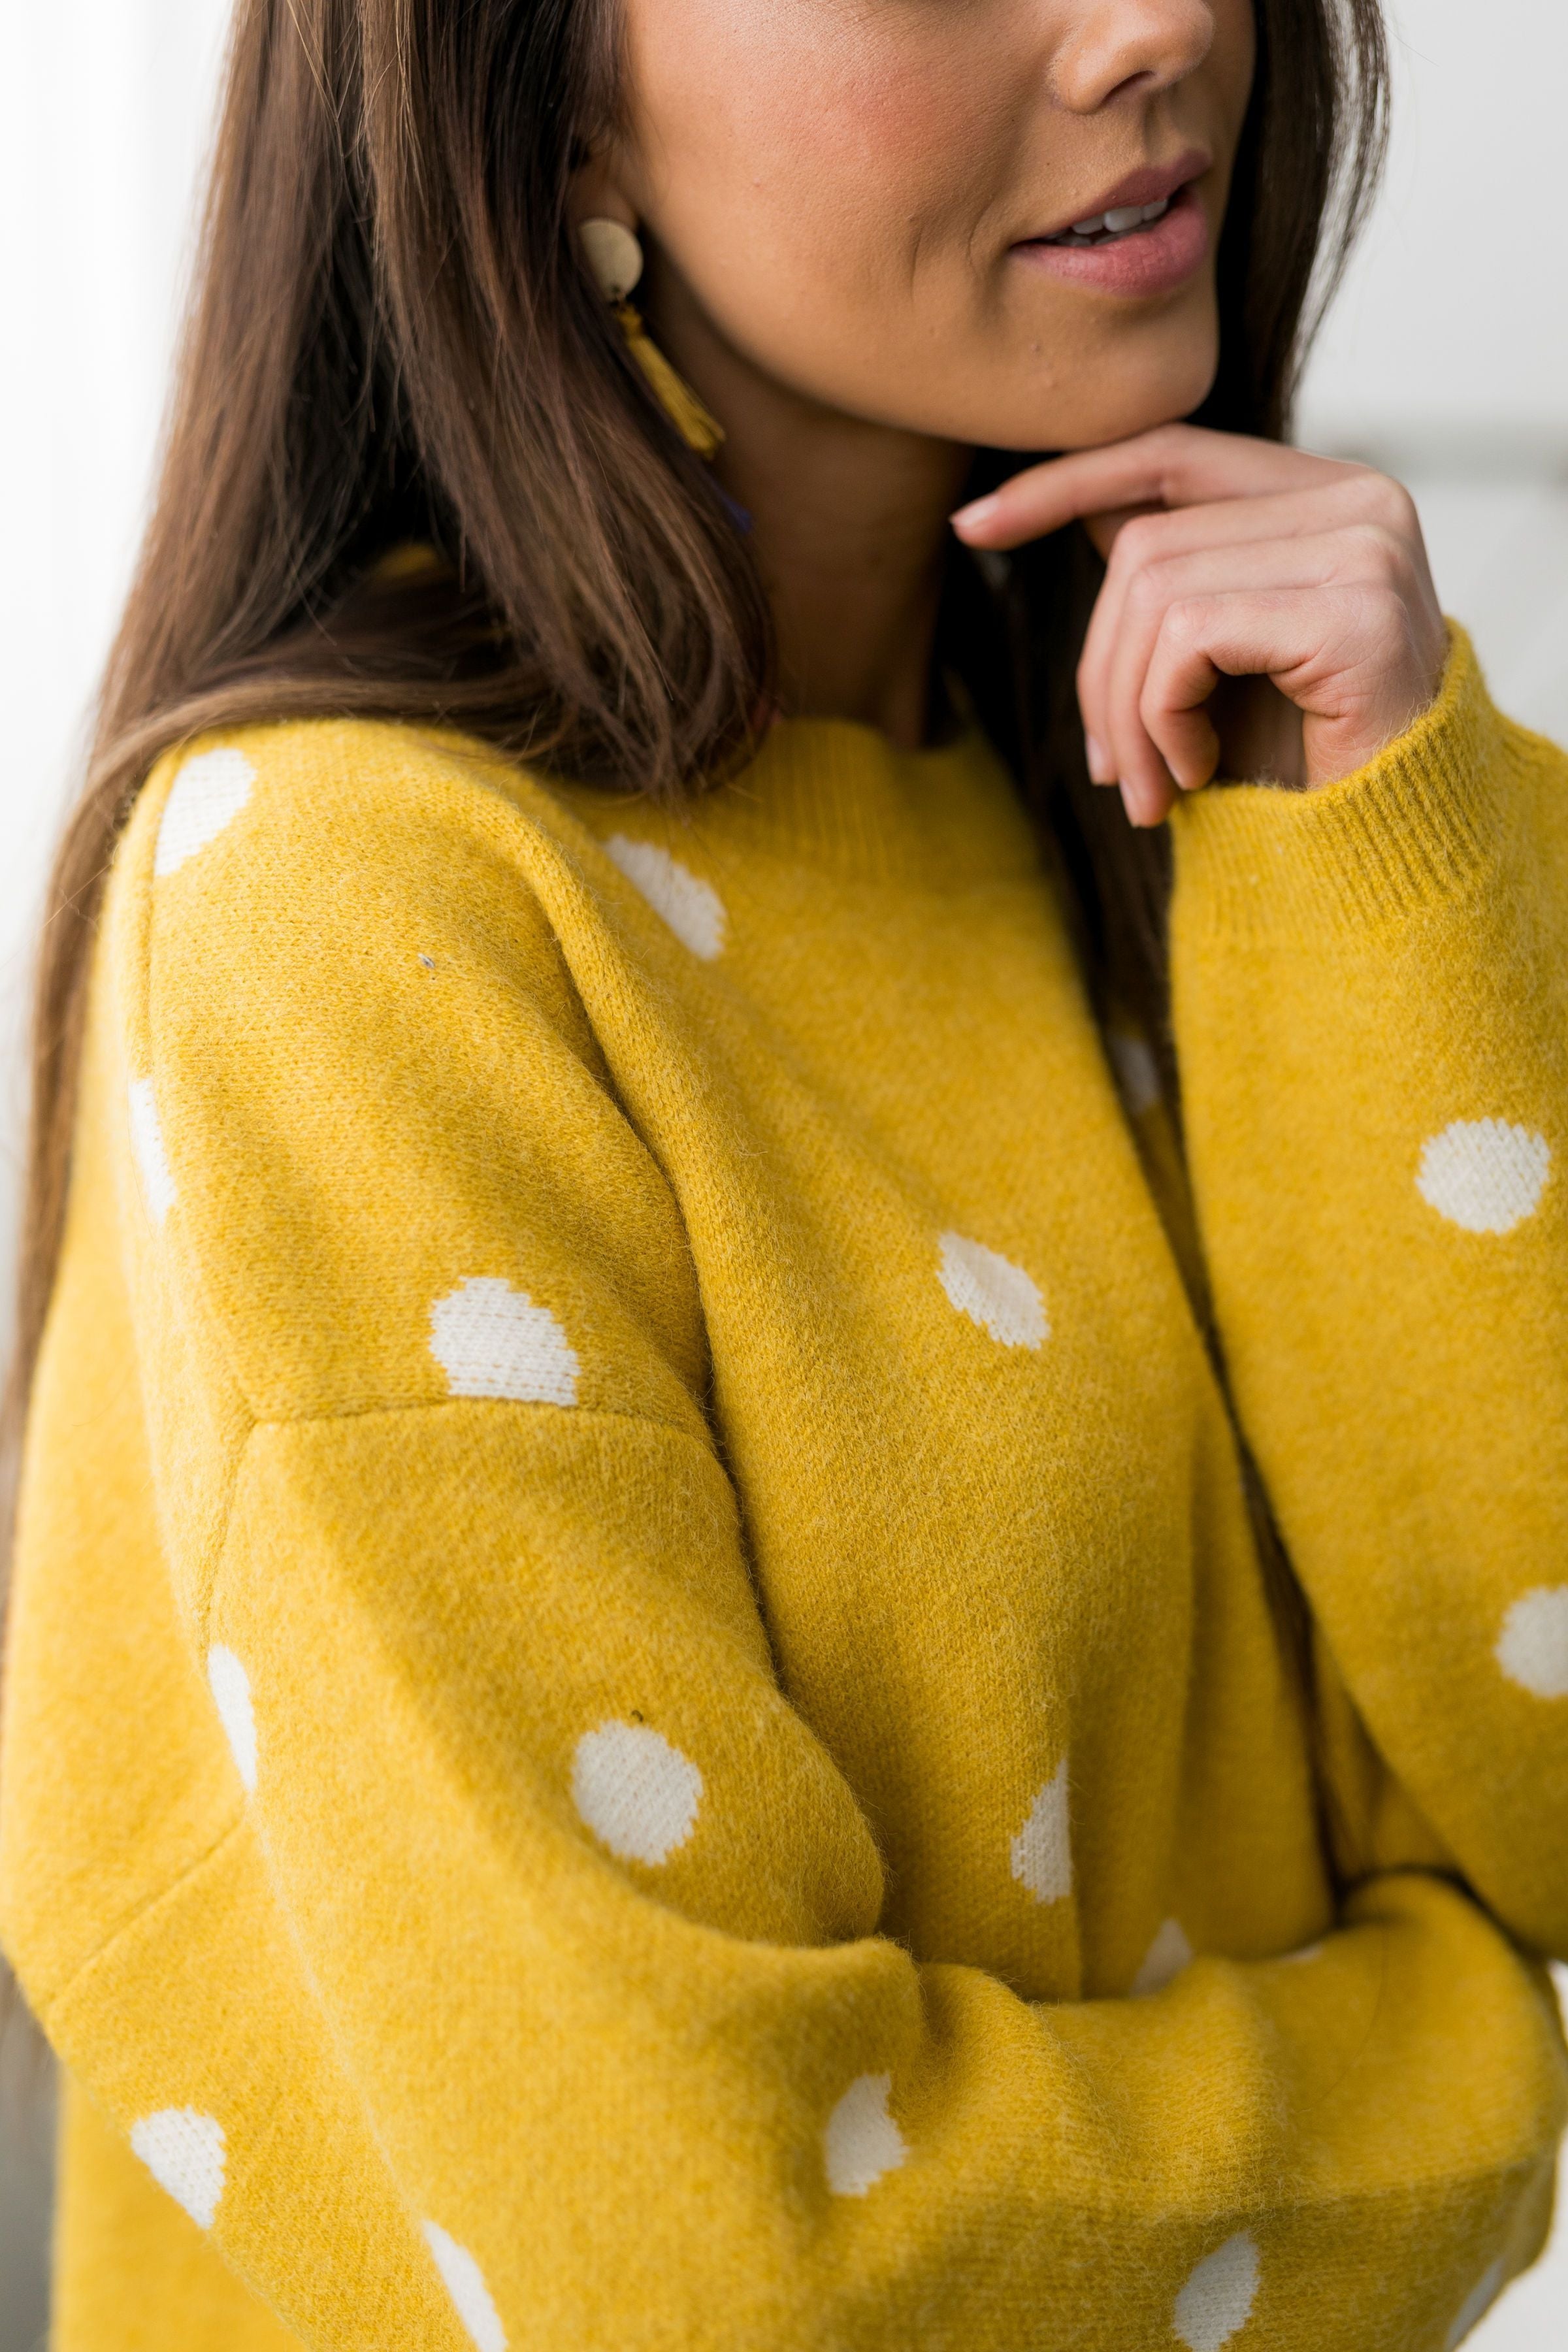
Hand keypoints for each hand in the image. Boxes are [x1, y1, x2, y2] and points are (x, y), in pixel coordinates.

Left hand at [951, 423, 1448, 826]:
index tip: (970, 526)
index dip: (1065, 482)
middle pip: (1143, 542)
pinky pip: (1188, 637)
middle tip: (1110, 772)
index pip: (1169, 454)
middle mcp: (1359, 499)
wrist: (1394, 852)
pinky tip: (1197, 773)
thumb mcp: (1220, 658)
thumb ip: (1174, 573)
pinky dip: (1164, 719)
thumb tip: (1080, 503)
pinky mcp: (1354, 609)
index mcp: (1330, 494)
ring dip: (1127, 714)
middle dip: (1098, 671)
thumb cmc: (1305, 763)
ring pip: (1154, 591)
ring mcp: (1365, 546)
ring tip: (1152, 789)